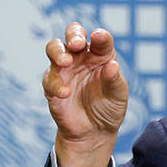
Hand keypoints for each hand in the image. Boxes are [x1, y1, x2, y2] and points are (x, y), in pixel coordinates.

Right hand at [43, 23, 128, 166]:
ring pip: (55, 49)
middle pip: (72, 34)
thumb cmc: (109, 108)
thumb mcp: (118, 95)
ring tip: (66, 63)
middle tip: (77, 44)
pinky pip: (49, 78)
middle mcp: (81, 58)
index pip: (100, 39)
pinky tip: (65, 92)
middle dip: (73, 35)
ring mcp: (65, 69)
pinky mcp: (52, 85)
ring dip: (59, 53)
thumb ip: (114, 80)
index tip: (99, 37)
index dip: (100, 36)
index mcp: (101, 55)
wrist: (94, 132)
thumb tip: (112, 65)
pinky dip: (55, 83)